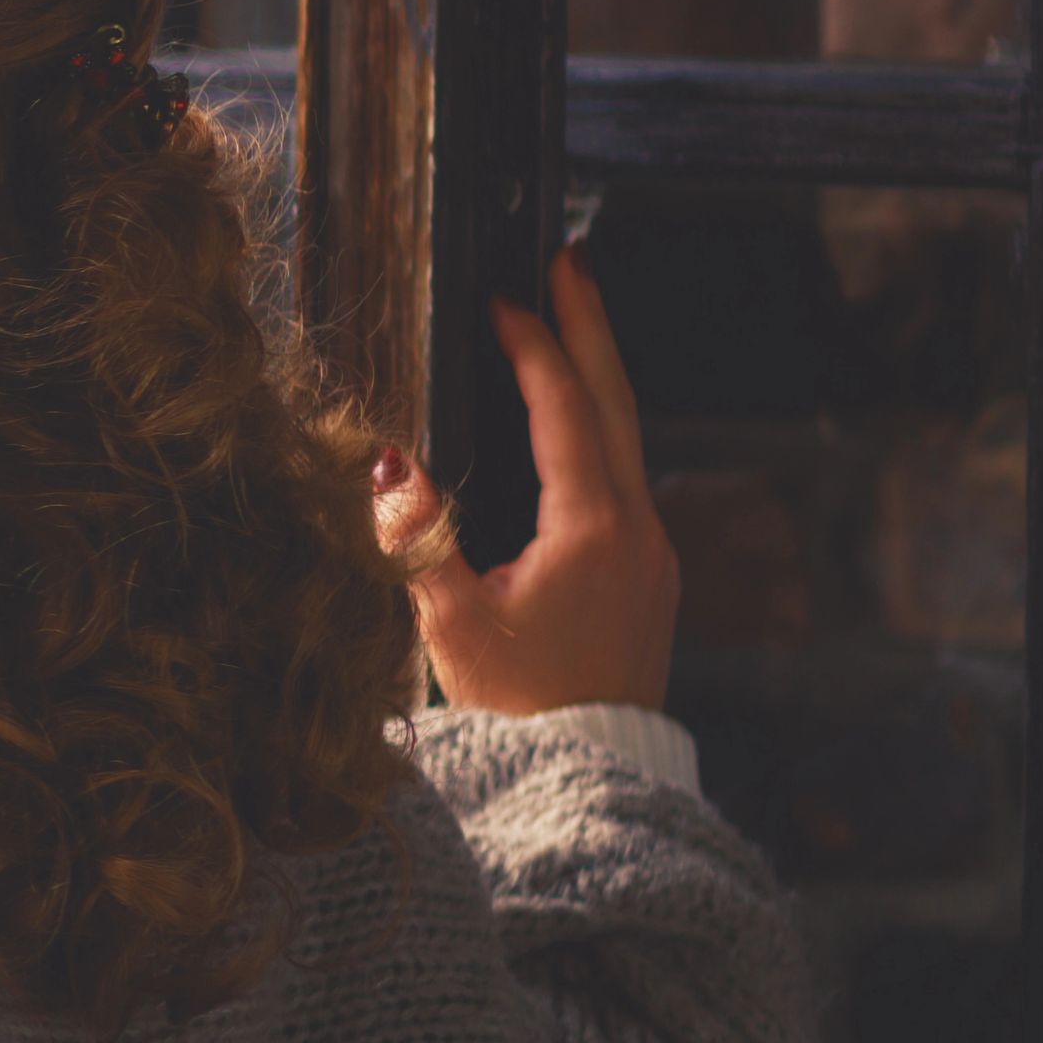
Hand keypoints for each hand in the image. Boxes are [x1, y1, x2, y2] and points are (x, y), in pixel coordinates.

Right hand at [373, 247, 679, 719]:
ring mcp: (653, 555)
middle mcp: (639, 530)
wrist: (590, 778)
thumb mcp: (450, 625)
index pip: (565, 410)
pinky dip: (602, 432)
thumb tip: (388, 459)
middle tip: (570, 263)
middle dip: (590, 330)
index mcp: (593, 528)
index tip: (506, 296)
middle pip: (617, 405)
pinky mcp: (649, 580)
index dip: (534, 346)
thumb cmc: (519, 709)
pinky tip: (578, 429)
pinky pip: (627, 480)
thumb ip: (418, 537)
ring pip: (629, 441)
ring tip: (571, 330)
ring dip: (597, 379)